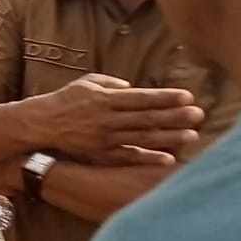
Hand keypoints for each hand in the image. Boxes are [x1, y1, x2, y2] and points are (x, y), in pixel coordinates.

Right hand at [38, 74, 200, 163]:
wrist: (41, 124)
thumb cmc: (65, 100)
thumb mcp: (86, 82)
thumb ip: (111, 83)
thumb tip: (132, 88)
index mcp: (105, 99)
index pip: (142, 98)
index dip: (166, 98)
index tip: (188, 96)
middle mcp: (107, 119)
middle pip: (147, 118)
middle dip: (175, 116)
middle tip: (199, 115)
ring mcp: (105, 138)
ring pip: (142, 137)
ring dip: (169, 137)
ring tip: (192, 135)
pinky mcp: (101, 154)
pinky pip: (128, 156)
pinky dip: (148, 158)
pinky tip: (168, 158)